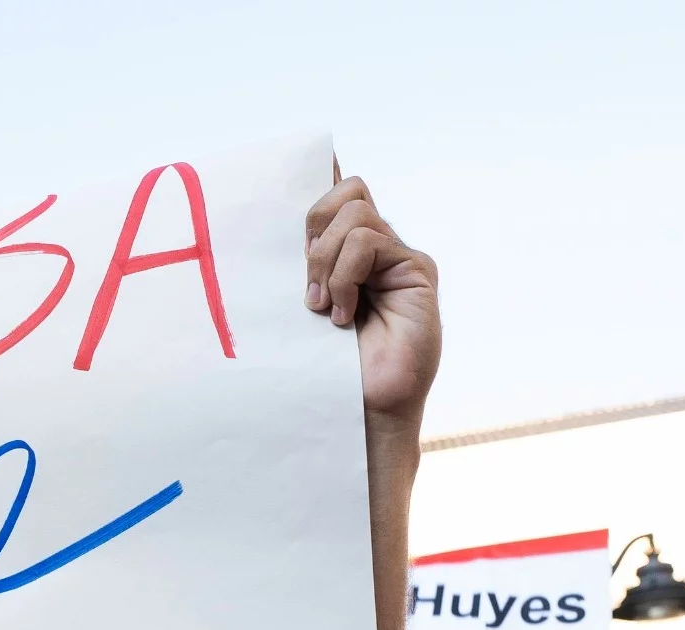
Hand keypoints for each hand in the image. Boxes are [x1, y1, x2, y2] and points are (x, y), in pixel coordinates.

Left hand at [305, 175, 439, 425]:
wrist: (360, 409)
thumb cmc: (325, 366)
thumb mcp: (302, 307)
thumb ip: (300, 268)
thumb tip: (268, 226)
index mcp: (346, 253)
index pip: (338, 197)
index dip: (321, 174)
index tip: (301, 164)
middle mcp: (376, 248)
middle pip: (347, 192)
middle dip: (313, 230)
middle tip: (307, 285)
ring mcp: (399, 257)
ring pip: (355, 215)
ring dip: (326, 261)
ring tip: (324, 308)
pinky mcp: (417, 270)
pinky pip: (369, 242)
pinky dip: (345, 275)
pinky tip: (343, 314)